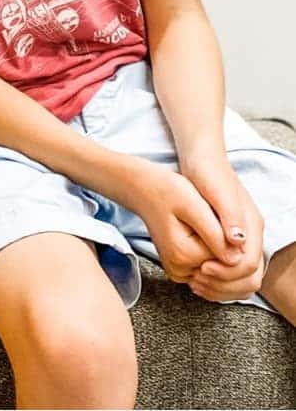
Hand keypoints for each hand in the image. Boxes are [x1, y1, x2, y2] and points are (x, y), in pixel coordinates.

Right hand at [132, 164, 230, 283]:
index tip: (216, 215)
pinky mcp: (180, 268)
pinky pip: (208, 267)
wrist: (144, 190)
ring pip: (217, 267)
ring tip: (205, 223)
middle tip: (210, 217)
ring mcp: (179, 272)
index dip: (230, 236)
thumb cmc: (168, 190)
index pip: (227, 257)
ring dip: (219, 248)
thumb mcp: (194, 205)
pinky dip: (211, 252)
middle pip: (222, 265)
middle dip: (225, 243)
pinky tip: (203, 232)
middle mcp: (180, 270)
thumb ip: (216, 233)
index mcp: (183, 255)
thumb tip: (237, 259)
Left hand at [183, 158, 264, 301]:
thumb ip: (230, 216)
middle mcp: (250, 236)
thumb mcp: (218, 192)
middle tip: (197, 280)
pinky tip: (196, 277)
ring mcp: (240, 239)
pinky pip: (230, 273)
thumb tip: (238, 241)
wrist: (201, 160)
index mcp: (252, 225)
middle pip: (250, 277)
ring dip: (220, 287)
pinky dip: (216, 281)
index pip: (250, 264)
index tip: (203, 268)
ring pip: (241, 279)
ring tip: (195, 281)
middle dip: (225, 285)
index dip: (227, 272)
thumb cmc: (208, 173)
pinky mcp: (227, 241)